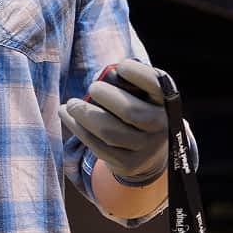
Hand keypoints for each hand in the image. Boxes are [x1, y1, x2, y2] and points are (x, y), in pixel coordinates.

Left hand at [58, 58, 168, 184]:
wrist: (152, 150)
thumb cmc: (140, 107)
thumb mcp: (143, 92)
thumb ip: (126, 81)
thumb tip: (99, 77)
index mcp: (165, 102)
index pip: (155, 85)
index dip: (137, 74)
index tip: (121, 67)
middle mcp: (160, 126)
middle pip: (130, 112)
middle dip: (105, 96)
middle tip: (92, 87)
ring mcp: (145, 149)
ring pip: (109, 133)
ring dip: (84, 115)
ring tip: (71, 105)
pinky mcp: (128, 164)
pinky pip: (98, 147)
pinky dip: (78, 129)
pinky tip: (67, 116)